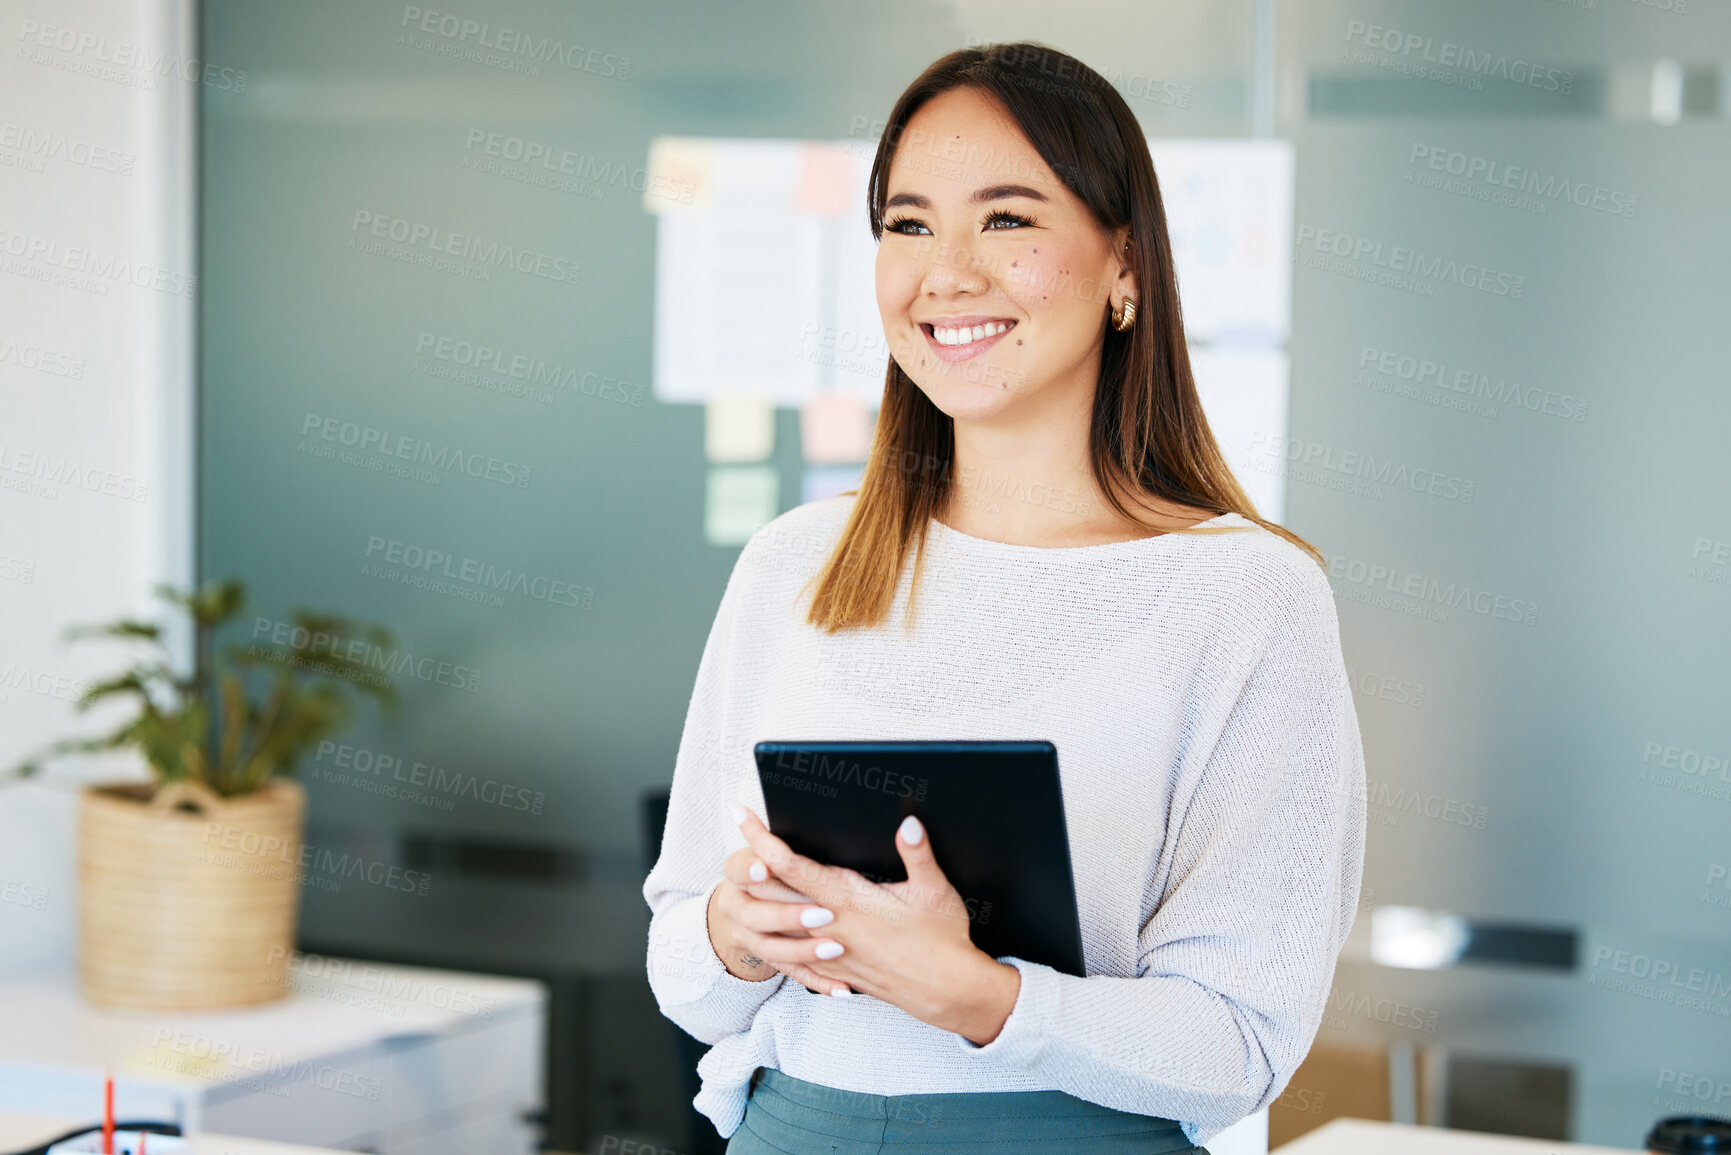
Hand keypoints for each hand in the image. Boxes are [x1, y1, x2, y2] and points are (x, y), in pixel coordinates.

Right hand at [706, 839, 834, 989]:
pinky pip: (793, 975)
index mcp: (743, 872)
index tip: (766, 865)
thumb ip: (768, 837)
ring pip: (775, 950)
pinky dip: (818, 982)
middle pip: (760, 914)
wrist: (735, 909)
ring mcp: (755, 937)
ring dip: (805, 951)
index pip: (742, 867)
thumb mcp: (758, 851)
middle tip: (824, 914)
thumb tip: (773, 806)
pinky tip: (844, 991)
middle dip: (789, 915)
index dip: (752, 866)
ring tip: (837, 948)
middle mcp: (744, 906)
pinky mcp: (773, 959)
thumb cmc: (760, 869)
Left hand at [729, 801, 1020, 1043]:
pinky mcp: (835, 969)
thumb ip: (917, 853)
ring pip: (776, 924)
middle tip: (734, 839)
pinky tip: (771, 926)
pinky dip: (776, 935)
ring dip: (757, 899)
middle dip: (748, 863)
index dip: (761, 838)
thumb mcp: (934, 890)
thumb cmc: (941, 939)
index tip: (741, 814)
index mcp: (848, 901)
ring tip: (745, 875)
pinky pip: (793, 953)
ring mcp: (829, 951)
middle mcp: (830, 926)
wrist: (946, 991)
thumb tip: (908, 822)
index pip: (790, 865)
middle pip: (771, 892)